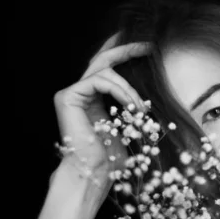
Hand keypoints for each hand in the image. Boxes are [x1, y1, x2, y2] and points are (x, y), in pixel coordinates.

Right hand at [53, 33, 150, 175]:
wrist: (94, 172)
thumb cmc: (111, 156)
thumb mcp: (127, 123)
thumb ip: (131, 103)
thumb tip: (151, 86)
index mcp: (92, 98)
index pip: (107, 69)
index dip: (123, 53)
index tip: (146, 47)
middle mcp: (80, 92)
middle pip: (102, 59)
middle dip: (125, 49)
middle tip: (147, 45)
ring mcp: (71, 93)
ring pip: (104, 72)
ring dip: (128, 88)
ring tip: (141, 108)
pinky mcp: (67, 96)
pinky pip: (98, 81)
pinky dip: (118, 90)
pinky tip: (130, 105)